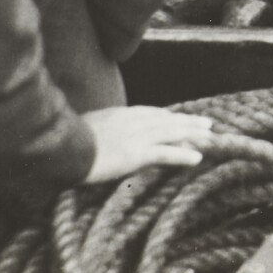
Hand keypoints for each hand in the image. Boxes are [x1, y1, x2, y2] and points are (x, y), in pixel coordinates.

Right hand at [81, 106, 212, 183]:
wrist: (62, 149)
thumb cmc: (69, 142)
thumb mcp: (90, 128)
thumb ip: (106, 128)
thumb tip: (111, 135)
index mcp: (122, 115)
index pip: (154, 114)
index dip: (171, 117)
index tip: (183, 118)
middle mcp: (134, 122)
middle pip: (168, 120)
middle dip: (189, 122)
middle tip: (207, 123)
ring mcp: (136, 137)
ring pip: (172, 133)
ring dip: (194, 135)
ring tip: (210, 137)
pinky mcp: (136, 154)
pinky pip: (165, 153)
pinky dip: (183, 155)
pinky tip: (197, 158)